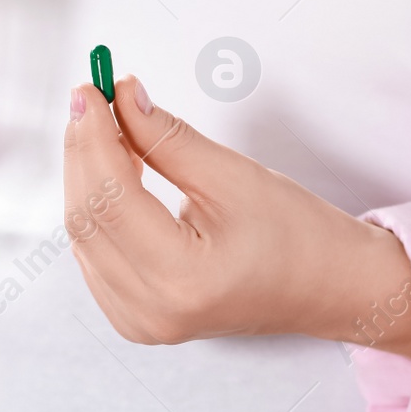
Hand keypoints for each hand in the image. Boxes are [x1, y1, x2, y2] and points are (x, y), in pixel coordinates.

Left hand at [62, 76, 410, 357]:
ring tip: (111, 129)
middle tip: (92, 97)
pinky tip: (116, 173)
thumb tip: (120, 98)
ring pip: (84, 237)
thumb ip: (166, 138)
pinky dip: (99, 209)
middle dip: (83, 150)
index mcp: (182, 278)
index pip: (110, 198)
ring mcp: (140, 322)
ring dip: (88, 177)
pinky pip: (95, 256)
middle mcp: (152, 311)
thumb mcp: (233, 175)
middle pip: (86, 217)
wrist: (328, 287)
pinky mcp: (136, 319)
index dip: (93, 136)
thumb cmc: (298, 236)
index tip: (92, 89)